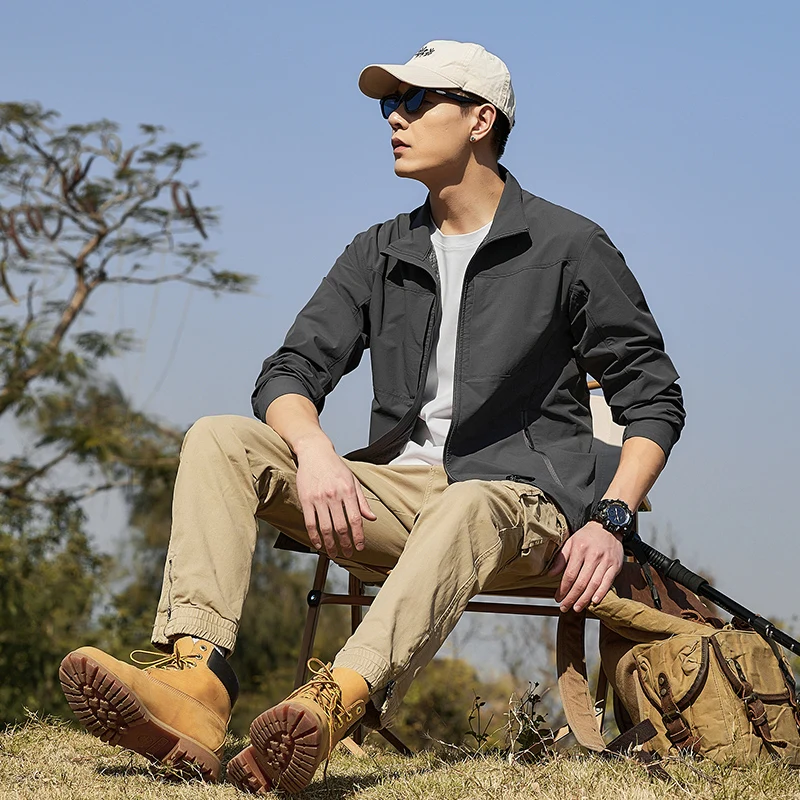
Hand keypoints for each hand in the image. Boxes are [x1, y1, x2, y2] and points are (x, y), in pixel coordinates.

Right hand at [295, 442, 376, 558]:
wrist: (314, 452)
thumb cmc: (335, 467)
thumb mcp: (353, 480)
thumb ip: (362, 501)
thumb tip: (372, 518)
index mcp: (348, 491)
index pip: (355, 519)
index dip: (358, 536)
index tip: (360, 547)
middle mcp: (334, 495)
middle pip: (340, 526)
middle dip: (345, 544)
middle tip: (348, 554)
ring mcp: (319, 498)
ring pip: (325, 528)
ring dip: (330, 544)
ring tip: (334, 553)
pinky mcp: (306, 499)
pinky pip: (310, 523)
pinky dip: (314, 536)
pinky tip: (319, 544)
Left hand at [546, 521, 623, 612]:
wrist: (608, 527)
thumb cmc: (586, 536)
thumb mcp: (570, 542)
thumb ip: (561, 559)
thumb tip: (550, 574)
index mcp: (579, 550)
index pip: (570, 574)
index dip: (563, 588)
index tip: (557, 598)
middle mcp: (593, 556)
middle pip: (581, 582)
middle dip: (571, 597)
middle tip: (564, 607)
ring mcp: (605, 561)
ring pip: (594, 584)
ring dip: (584, 599)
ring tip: (576, 608)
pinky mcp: (615, 566)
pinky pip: (608, 582)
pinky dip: (601, 593)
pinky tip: (594, 601)